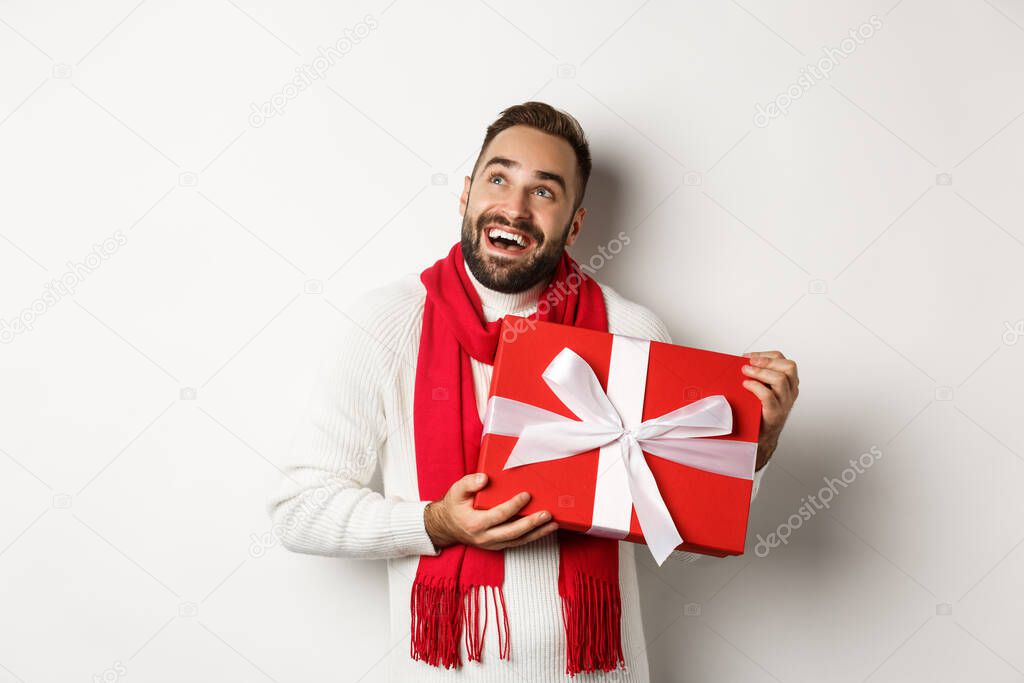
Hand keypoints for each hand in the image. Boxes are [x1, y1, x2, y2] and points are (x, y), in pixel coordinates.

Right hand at [423, 473, 558, 550]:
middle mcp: (484, 537)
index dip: (514, 506)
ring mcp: (492, 543)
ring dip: (537, 533)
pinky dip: (532, 537)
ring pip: (518, 540)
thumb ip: (469, 483)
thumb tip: (484, 479)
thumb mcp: (457, 490)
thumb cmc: (454, 506)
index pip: (499, 515)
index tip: (526, 495)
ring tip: (553, 524)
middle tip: (547, 514)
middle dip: (531, 523)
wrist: (446, 526)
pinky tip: (544, 530)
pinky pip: (517, 542)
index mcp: (475, 523)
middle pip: (512, 532)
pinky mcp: (498, 545)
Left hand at [740, 350, 798, 468]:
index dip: (767, 356)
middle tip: (749, 363)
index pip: (785, 362)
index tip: (749, 357)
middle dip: (767, 361)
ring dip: (760, 372)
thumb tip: (740, 362)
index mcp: (789, 384)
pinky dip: (756, 387)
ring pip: (780, 379)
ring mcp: (785, 403)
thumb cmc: (758, 411)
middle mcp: (790, 392)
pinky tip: (746, 385)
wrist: (760, 436)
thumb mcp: (761, 390)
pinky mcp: (775, 413)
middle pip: (789, 367)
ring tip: (745, 372)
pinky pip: (768, 396)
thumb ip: (757, 376)